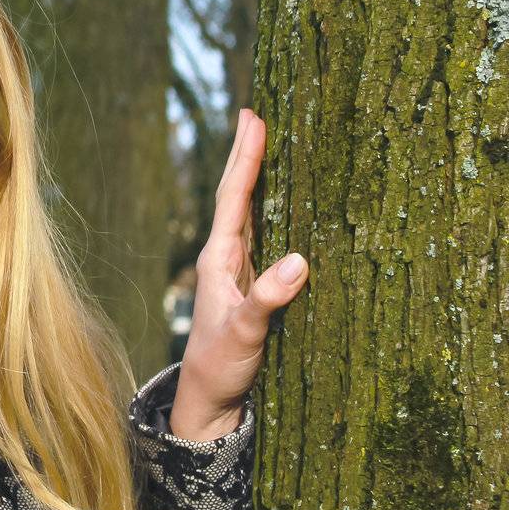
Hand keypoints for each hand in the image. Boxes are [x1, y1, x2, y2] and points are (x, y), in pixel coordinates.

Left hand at [168, 108, 307, 440]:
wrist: (208, 396)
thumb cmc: (220, 364)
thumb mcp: (245, 332)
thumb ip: (268, 299)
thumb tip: (299, 260)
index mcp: (218, 257)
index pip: (234, 196)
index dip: (246, 158)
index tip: (254, 119)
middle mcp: (225, 256)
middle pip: (237, 194)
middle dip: (247, 154)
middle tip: (254, 113)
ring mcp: (237, 268)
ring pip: (248, 211)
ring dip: (256, 176)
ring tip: (265, 142)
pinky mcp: (250, 284)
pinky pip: (260, 234)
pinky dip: (269, 209)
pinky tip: (281, 202)